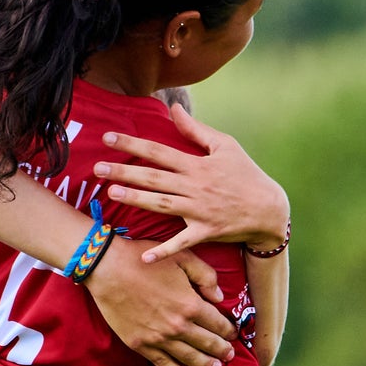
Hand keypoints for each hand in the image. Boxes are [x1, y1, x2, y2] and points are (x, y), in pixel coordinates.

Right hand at [85, 242, 235, 365]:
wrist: (108, 269)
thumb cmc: (145, 260)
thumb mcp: (183, 257)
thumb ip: (206, 276)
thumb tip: (220, 297)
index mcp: (191, 304)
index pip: (218, 323)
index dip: (229, 330)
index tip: (233, 334)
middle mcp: (177, 326)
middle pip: (207, 343)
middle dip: (222, 350)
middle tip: (229, 356)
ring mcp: (158, 338)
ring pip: (189, 357)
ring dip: (205, 364)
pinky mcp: (140, 344)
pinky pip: (163, 363)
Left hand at [93, 104, 290, 263]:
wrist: (269, 209)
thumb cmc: (246, 175)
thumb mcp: (225, 146)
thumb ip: (196, 130)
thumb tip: (173, 108)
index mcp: (197, 165)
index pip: (159, 151)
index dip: (133, 144)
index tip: (108, 138)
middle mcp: (195, 186)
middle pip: (154, 177)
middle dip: (124, 171)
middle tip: (96, 168)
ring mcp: (199, 210)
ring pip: (162, 204)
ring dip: (136, 199)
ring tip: (111, 193)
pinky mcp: (205, 232)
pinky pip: (181, 242)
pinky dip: (164, 250)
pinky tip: (144, 256)